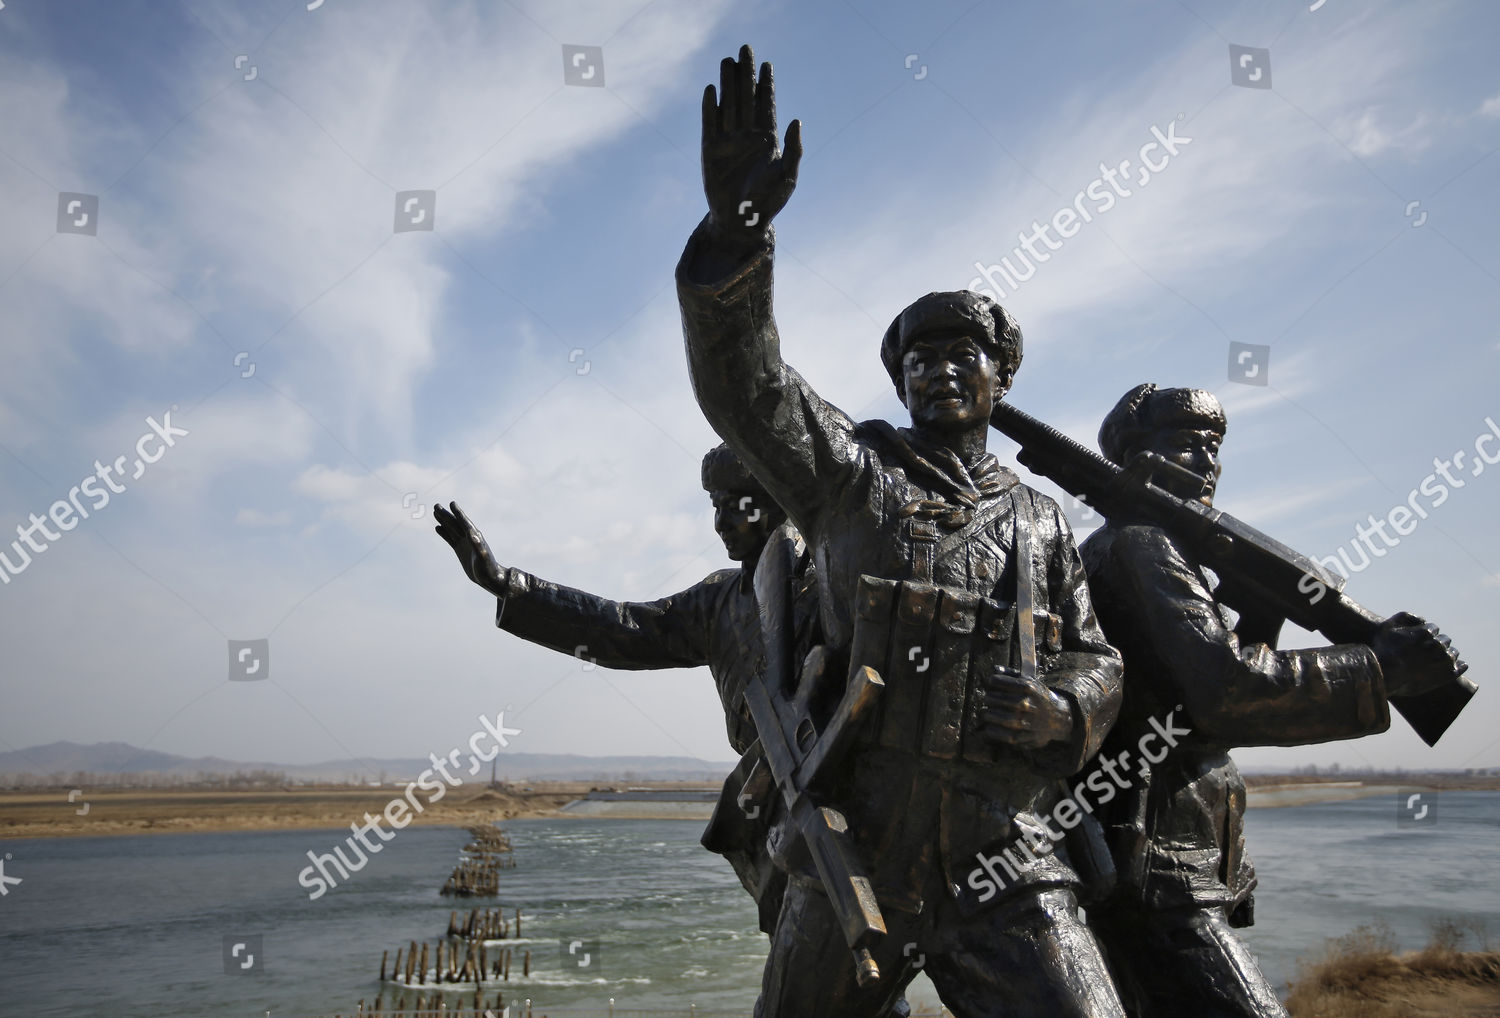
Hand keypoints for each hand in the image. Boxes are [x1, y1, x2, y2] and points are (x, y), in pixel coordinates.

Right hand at [433, 501, 511, 597]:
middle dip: (446, 515)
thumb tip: (471, 533)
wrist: (489, 578)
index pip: (465, 522)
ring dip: (444, 521)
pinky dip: (444, 533)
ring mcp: (464, 543)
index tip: (452, 503)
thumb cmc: (488, 568)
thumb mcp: (483, 556)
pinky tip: (438, 528)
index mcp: (475, 537)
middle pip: (455, 523)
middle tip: (436, 506)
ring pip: (451, 529)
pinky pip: (450, 539)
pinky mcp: (460, 550)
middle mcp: (469, 538)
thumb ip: (477, 545)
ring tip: (435, 512)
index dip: (458, 513)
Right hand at [701, 45, 801, 252]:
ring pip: (729, 105)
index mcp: (768, 141)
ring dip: (729, 83)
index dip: (766, 84)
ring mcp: (728, 142)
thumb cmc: (768, 204)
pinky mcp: (709, 150)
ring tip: (728, 61)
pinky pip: (710, 123)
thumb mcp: (788, 177)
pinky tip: (712, 90)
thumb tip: (797, 119)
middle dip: (747, 74)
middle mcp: (748, 137)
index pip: (767, 105)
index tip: (767, 64)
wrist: (740, 223)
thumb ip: (794, 149)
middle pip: (747, 98)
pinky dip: (710, 107)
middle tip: (746, 48)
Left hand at [980, 667, 1073, 748]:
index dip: (992, 682)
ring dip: (988, 715)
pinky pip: (1005, 735)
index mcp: (1028, 687)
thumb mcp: (1030, 681)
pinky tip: (990, 726)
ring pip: (999, 718)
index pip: (998, 681)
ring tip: (986, 713)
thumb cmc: (1038, 697)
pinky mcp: (1026, 737)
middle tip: (988, 699)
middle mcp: (1027, 704)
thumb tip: (995, 669)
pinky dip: (993, 731)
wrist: (1058, 717)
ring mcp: (1027, 721)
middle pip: (996, 700)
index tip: (991, 684)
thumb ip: (1011, 674)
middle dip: (989, 698)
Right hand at [1373, 612, 1465, 698]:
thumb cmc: (1383, 650)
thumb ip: (1405, 616)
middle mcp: (1438, 645)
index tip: (1421, 639)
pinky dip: (1460, 665)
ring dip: (1448, 653)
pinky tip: (1460, 665)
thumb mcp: (1387, 627)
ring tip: (1439, 659)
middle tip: (1428, 650)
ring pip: (1453, 653)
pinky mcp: (1446, 676)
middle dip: (1437, 643)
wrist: (1385, 674)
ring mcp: (1443, 661)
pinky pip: (1459, 669)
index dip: (1426, 633)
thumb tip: (1423, 619)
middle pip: (1444, 640)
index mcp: (1426, 632)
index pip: (1433, 628)